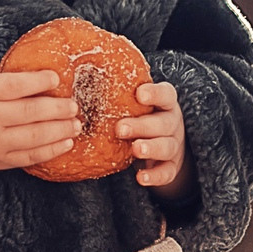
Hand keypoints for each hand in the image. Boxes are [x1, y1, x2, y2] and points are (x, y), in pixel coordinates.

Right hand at [0, 71, 80, 189]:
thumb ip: (5, 83)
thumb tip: (46, 77)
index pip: (13, 86)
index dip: (36, 81)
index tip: (55, 78)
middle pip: (30, 113)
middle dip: (57, 109)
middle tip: (74, 106)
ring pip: (34, 137)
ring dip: (60, 130)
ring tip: (76, 125)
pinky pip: (30, 157)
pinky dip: (51, 150)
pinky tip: (66, 143)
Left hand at [116, 80, 192, 198]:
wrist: (164, 142)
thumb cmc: (142, 115)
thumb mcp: (135, 103)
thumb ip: (119, 92)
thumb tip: (78, 74)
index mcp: (164, 103)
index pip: (166, 94)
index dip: (154, 93)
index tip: (139, 94)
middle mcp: (172, 123)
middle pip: (164, 123)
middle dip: (143, 125)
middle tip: (120, 128)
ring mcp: (174, 145)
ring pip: (167, 146)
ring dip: (151, 148)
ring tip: (134, 149)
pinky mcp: (172, 166)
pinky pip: (167, 172)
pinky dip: (156, 176)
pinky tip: (141, 178)